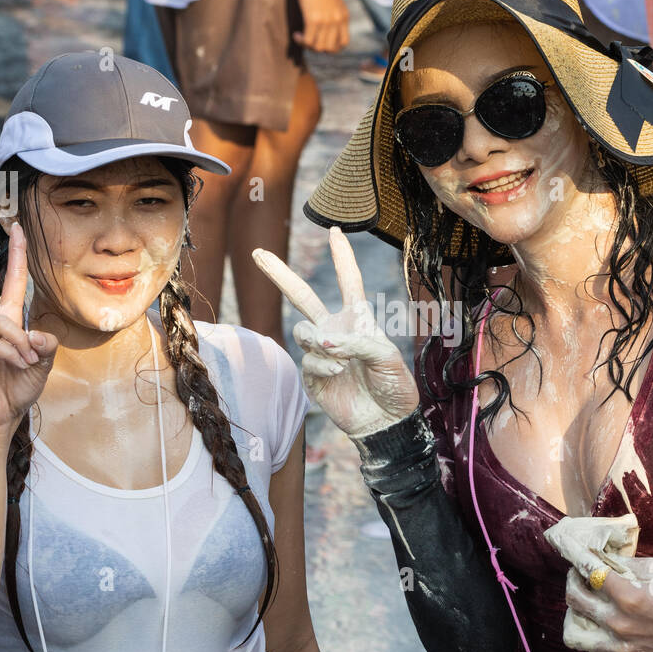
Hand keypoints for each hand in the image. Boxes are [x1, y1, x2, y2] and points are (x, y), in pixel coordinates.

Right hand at [0, 223, 57, 434]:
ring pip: (1, 324)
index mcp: (6, 321)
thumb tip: (34, 334)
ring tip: (28, 360)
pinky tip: (18, 365)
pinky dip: (11, 354)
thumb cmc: (19, 387)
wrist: (2, 416)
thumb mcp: (44, 361)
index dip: (16, 256)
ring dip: (21, 343)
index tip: (17, 228)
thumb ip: (45, 343)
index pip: (10, 282)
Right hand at [253, 227, 418, 437]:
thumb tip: (324, 341)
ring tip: (341, 356)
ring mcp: (321, 352)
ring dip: (320, 340)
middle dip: (279, 274)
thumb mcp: (387, 357)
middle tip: (257, 253)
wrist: (386, 421)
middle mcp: (335, 330)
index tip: (335, 230)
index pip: (348, 281)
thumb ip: (357, 342)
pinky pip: (309, 360)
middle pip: (301, 296)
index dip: (342, 256)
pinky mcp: (311, 375)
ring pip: (303, 331)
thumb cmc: (395, 385)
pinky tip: (340, 373)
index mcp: (358, 319)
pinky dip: (324, 364)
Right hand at [293, 0, 349, 53]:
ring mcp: (327, 20)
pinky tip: (296, 34)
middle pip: (330, 49)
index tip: (321, 42)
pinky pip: (308, 40)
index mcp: (344, 16)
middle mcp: (338, 20)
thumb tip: (323, 26)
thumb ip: (332, 13)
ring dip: (308, 46)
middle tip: (308, 40)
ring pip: (318, 47)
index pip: (344, 43)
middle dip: (318, 48)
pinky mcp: (314, 19)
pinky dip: (301, 41)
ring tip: (301, 37)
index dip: (332, 48)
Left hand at [559, 553, 652, 651]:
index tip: (576, 556)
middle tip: (580, 577)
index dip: (579, 560)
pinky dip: (594, 638)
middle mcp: (621, 624)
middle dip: (574, 582)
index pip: (589, 573)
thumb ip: (625, 564)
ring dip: (576, 615)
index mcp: (630, 597)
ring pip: (575, 634)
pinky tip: (603, 627)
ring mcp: (624, 648)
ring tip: (587, 606)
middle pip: (575, 601)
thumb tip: (601, 557)